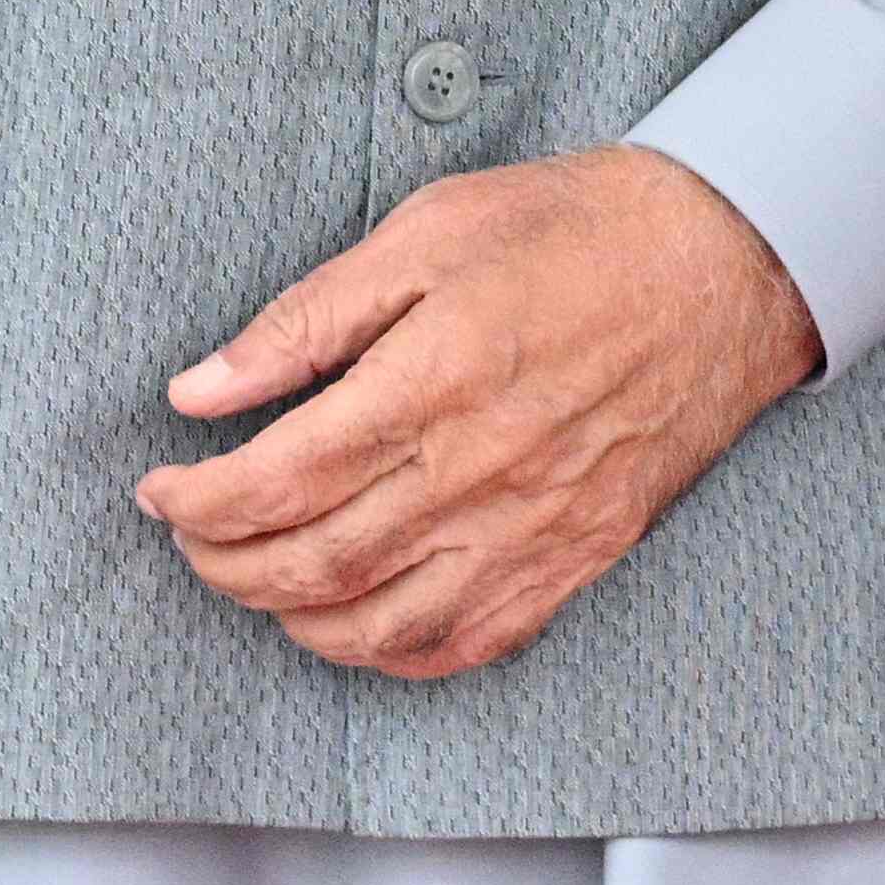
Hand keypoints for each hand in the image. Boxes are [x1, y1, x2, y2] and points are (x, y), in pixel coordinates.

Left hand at [134, 152, 821, 682]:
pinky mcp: (576, 559)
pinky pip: (466, 643)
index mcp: (431, 382)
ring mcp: (532, 529)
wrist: (725, 265)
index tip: (159, 492)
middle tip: (190, 540)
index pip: (279, 478)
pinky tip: (354, 625)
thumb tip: (199, 389)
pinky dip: (390, 653)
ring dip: (293, 618)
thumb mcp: (426, 232)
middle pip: (314, 563)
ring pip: (380, 624)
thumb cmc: (574, 231)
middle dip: (226, 565)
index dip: (199, 502)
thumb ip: (307, 319)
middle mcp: (477, 472)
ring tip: (255, 581)